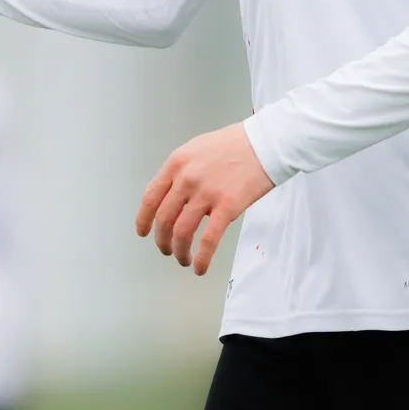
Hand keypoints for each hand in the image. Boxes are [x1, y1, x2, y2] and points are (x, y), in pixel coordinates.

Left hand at [135, 123, 273, 274]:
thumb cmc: (234, 144)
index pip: (150, 197)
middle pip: (164, 219)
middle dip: (162, 241)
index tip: (143, 232)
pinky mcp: (227, 206)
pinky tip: (200, 267)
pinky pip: (208, 240)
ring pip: (182, 232)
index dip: (143, 219)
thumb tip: (171, 197)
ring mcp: (206, 193)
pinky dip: (201, 258)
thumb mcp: (197, 148)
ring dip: (179, 252)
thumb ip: (181, 171)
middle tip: (166, 250)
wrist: (265, 143)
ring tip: (183, 260)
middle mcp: (186, 178)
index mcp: (176, 163)